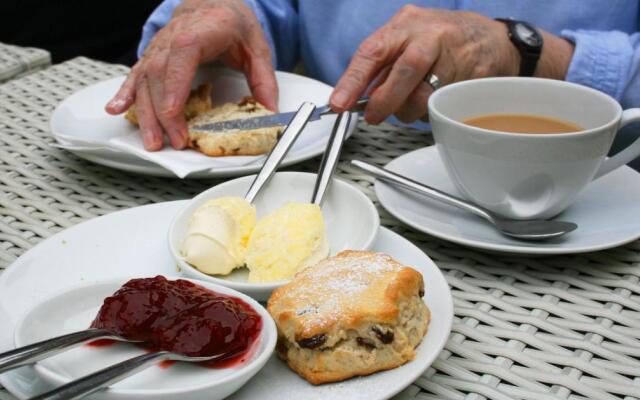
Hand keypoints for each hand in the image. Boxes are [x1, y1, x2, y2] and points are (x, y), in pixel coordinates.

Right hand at [105, 0, 276, 150]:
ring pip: (145, 78)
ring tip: (151, 140)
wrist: (213, 2)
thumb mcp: (257, 47)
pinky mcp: (152, 56)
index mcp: (204, 28)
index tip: (174, 111)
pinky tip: (116, 108)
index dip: (175, 83)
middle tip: (172, 141)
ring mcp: (160, 46)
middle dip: (163, 111)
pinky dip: (125, 93)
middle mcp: (175, 35)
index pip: (183, 53)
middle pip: (161, 73)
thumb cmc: (233, 23)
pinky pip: (136, 74)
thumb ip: (264, 79)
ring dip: (146, 112)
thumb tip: (270, 111)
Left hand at [330, 6, 572, 123]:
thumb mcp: (405, 40)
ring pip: (424, 95)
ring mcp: (453, 55)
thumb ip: (381, 66)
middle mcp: (429, 35)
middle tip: (373, 116)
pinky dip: (430, 112)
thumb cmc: (439, 41)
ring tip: (408, 106)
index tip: (339, 103)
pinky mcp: (470, 77)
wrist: (489, 39)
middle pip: (404, 71)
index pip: (373, 51)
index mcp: (404, 25)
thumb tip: (355, 98)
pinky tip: (431, 101)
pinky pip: (442, 105)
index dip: (353, 80)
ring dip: (408, 111)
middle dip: (384, 101)